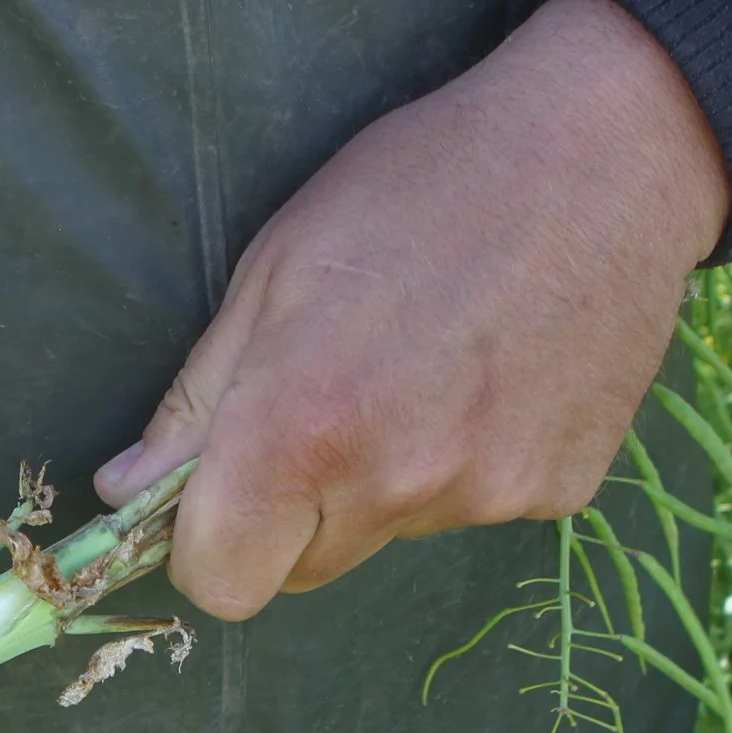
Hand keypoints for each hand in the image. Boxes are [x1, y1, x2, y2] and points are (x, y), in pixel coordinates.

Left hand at [94, 0, 729, 620]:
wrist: (608, 150)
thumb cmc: (419, 184)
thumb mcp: (275, 267)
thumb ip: (196, 402)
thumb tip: (123, 491)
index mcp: (302, 428)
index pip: (220, 582)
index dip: (206, 546)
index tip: (216, 496)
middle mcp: (396, 481)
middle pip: (301, 569)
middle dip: (290, 512)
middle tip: (327, 399)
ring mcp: (488, 494)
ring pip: (388, 534)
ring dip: (382, 479)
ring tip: (423, 362)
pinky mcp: (559, 490)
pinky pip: (474, 506)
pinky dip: (468, 461)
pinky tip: (491, 370)